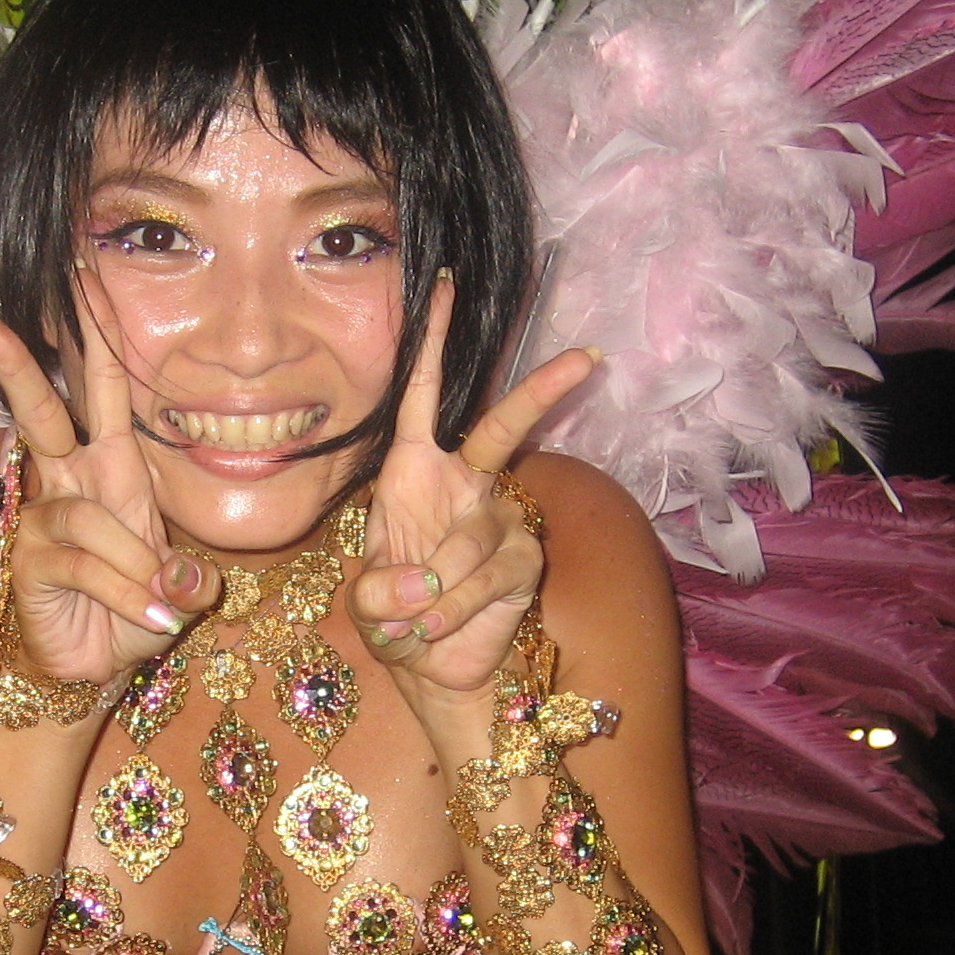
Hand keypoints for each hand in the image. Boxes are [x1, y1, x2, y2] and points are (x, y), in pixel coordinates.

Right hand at [0, 300, 212, 685]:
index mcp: (112, 465)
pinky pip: (81, 559)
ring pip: (87, 514)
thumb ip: (189, 577)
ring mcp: (43, 518)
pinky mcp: (27, 559)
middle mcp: (72, 481)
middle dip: (14, 363)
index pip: (99, 388)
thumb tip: (180, 578)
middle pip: (40, 410)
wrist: (96, 669)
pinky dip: (122, 588)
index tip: (77, 274)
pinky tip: (145, 614)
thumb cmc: (134, 609)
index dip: (92, 334)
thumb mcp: (179, 586)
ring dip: (134, 561)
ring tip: (159, 602)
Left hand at [347, 284, 596, 701]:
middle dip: (542, 392)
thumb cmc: (394, 617)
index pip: (423, 396)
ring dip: (434, 589)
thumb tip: (421, 583)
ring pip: (474, 536)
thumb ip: (378, 589)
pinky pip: (489, 575)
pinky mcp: (522, 561)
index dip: (431, 343)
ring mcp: (499, 520)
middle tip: (587, 358)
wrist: (430, 670)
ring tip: (410, 620)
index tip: (443, 284)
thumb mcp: (367, 601)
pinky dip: (452, 607)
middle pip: (503, 427)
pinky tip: (434, 626)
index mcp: (414, 472)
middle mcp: (464, 485)